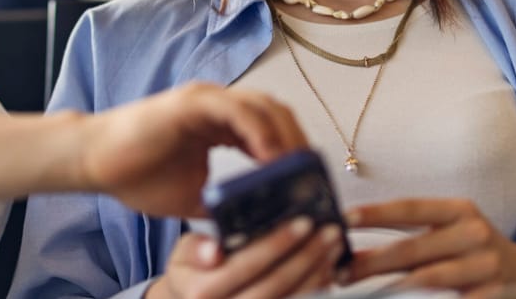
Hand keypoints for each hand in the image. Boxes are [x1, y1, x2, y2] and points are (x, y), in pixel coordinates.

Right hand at [78, 82, 306, 217]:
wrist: (95, 162)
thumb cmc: (137, 177)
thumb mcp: (195, 198)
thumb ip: (226, 203)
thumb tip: (257, 226)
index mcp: (219, 125)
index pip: (271, 129)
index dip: (294, 152)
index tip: (309, 183)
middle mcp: (217, 106)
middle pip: (276, 113)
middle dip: (299, 143)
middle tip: (312, 179)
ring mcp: (206, 100)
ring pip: (264, 107)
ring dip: (286, 138)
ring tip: (298, 173)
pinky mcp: (193, 102)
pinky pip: (239, 111)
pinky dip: (260, 133)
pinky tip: (270, 159)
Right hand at [147, 218, 346, 298]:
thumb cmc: (194, 273)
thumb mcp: (183, 254)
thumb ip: (196, 248)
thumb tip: (213, 250)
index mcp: (200, 293)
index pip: (244, 267)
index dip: (275, 244)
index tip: (302, 222)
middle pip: (275, 286)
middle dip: (306, 256)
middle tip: (328, 230)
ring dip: (318, 272)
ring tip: (332, 244)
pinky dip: (317, 288)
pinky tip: (327, 267)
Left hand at [344, 198, 515, 298]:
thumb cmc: (475, 249)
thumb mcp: (453, 229)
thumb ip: (414, 232)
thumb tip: (352, 238)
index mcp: (459, 210)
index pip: (409, 209)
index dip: (375, 214)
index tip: (342, 220)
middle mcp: (474, 234)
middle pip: (412, 249)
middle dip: (370, 262)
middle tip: (338, 271)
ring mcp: (485, 268)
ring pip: (426, 279)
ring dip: (389, 288)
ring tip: (359, 293)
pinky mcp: (491, 295)